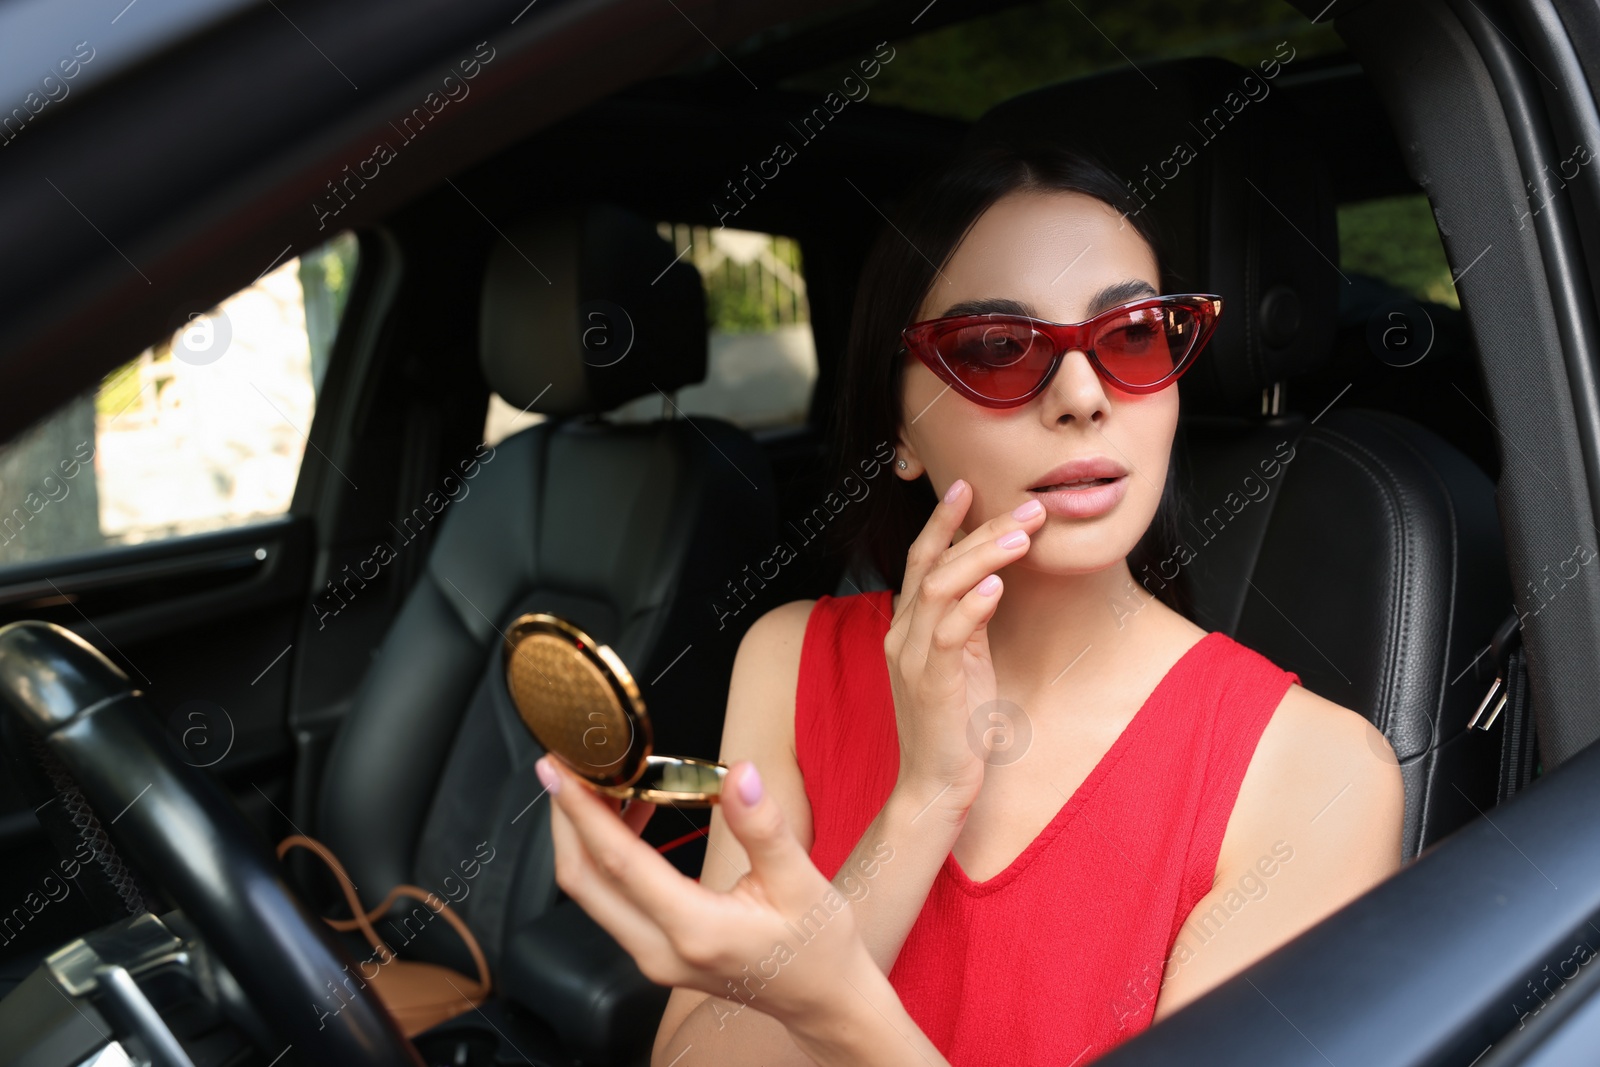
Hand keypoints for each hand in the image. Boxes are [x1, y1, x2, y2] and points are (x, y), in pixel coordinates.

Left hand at [540, 754, 875, 1028]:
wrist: (823, 1000)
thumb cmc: (817, 946)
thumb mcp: (801, 879)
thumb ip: (763, 826)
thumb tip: (740, 773)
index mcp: (695, 929)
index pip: (619, 862)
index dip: (583, 812)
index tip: (560, 770)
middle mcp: (661, 950)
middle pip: (583, 881)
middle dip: (566, 819)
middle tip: (565, 766)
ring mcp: (653, 958)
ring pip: (591, 893)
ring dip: (584, 836)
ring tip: (601, 783)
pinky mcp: (655, 954)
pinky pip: (611, 900)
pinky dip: (606, 856)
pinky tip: (631, 818)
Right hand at [885, 478, 1045, 814]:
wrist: (935, 785)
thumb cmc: (955, 726)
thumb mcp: (963, 662)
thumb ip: (967, 622)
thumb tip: (989, 579)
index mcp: (908, 627)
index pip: (922, 559)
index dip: (942, 521)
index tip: (968, 486)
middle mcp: (903, 635)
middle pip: (933, 563)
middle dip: (977, 528)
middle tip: (1026, 507)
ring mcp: (914, 658)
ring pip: (940, 588)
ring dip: (982, 556)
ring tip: (1022, 535)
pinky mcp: (932, 684)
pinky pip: (948, 633)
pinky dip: (972, 604)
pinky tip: (996, 585)